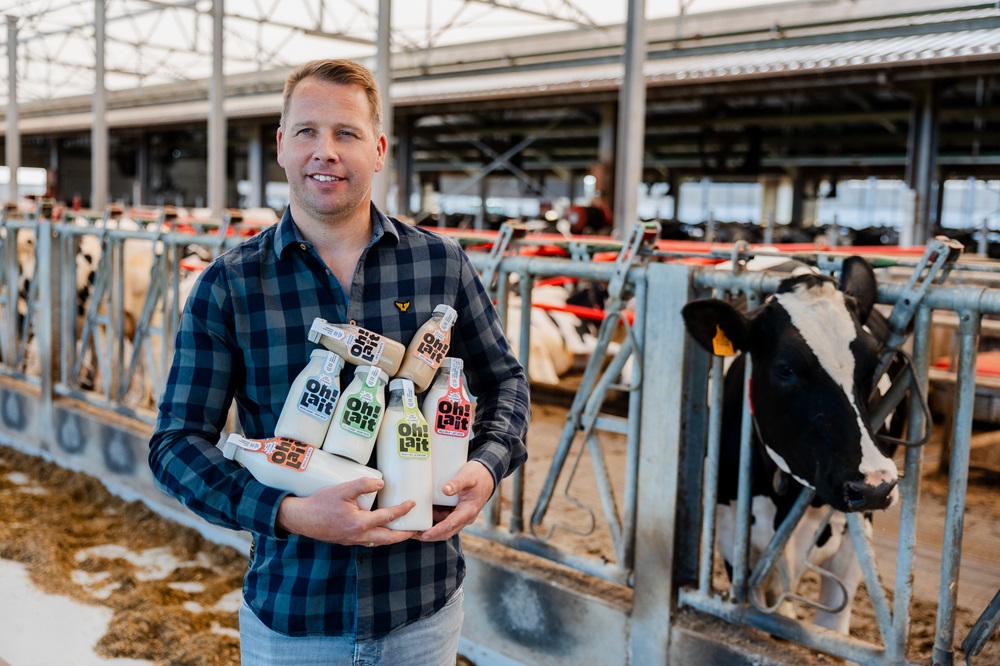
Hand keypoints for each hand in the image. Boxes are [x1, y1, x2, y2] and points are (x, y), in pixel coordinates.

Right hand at [275, 477, 417, 546]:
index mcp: (360, 523)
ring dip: (391, 538)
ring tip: (402, 531)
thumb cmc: (319, 503)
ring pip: (378, 542)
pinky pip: (368, 542)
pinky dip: (378, 538)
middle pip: (388, 538)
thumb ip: (363, 485)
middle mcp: (359, 535)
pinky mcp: (347, 540)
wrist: (300, 518)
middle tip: (416, 530)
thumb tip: (381, 483)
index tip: (413, 504)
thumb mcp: (342, 489)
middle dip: (403, 535)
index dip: (402, 510)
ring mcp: (352, 540)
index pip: (387, 517)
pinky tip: (380, 531)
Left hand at [418, 461, 494, 541]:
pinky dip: (434, 521)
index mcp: (468, 511)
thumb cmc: (478, 475)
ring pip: (445, 528)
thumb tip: (445, 490)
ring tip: (414, 528)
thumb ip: (457, 483)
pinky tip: (423, 516)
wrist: (487, 475)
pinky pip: (445, 520)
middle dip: (430, 536)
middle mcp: (465, 517)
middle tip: (413, 535)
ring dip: (431, 529)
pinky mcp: (458, 512)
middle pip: (446, 532)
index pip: (450, 525)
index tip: (424, 535)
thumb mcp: (468, 476)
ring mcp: (461, 516)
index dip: (437, 531)